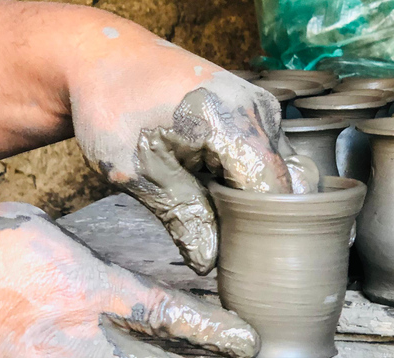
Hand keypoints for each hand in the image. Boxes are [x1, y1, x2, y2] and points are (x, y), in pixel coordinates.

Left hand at [0, 1, 317, 273]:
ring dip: (262, 199)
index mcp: (229, 120)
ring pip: (287, 173)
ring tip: (218, 208)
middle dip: (264, 219)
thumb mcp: (132, 169)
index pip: (271, 194)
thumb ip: (179, 215)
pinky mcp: (260, 110)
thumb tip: (209, 263)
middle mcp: (257, 110)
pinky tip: (222, 186)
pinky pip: (276, 156)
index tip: (237, 257)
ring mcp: (264, 106)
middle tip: (226, 240)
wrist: (106, 58)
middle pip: (286, 186)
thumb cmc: (112, 109)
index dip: (259, 232)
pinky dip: (257, 180)